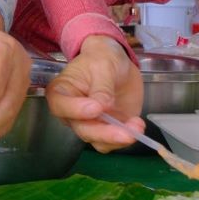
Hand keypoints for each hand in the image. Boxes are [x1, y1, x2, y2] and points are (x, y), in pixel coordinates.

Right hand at [45, 36, 144, 151]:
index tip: (95, 108)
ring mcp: (91, 123)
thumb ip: (102, 86)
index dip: (75, 111)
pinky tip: (137, 125)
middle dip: (104, 133)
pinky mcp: (108, 129)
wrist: (118, 63)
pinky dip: (127, 137)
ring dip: (118, 138)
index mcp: (62, 92)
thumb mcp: (103, 64)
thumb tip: (103, 107)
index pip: (60, 106)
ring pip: (98, 140)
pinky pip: (114, 141)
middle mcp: (72, 113)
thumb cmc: (103, 58)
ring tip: (137, 126)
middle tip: (124, 131)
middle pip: (82, 129)